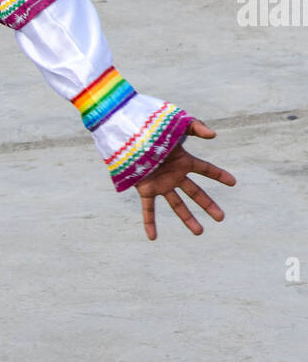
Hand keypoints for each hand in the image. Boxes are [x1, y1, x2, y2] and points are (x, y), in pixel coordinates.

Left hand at [135, 120, 235, 239]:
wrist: (129, 133)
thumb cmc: (153, 128)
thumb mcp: (178, 125)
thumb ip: (196, 127)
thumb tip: (214, 135)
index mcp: (183, 161)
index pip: (206, 170)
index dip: (219, 175)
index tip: (233, 182)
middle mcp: (174, 175)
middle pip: (195, 192)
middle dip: (208, 205)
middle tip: (221, 218)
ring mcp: (160, 184)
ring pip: (177, 204)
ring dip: (188, 219)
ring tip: (200, 233)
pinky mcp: (145, 189)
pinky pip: (148, 209)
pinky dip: (149, 223)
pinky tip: (153, 237)